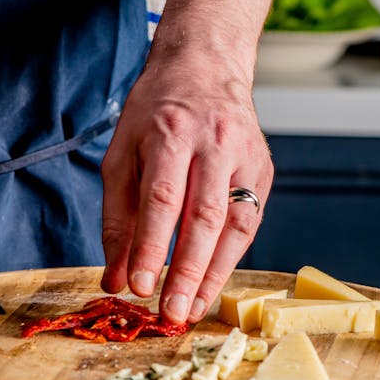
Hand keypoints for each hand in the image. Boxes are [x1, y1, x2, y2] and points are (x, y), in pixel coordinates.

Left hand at [100, 58, 272, 324]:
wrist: (206, 67)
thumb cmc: (155, 114)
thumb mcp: (121, 155)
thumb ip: (117, 218)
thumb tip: (116, 278)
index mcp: (171, 132)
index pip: (163, 198)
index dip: (153, 246)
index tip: (141, 286)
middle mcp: (213, 142)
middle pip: (204, 216)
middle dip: (188, 271)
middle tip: (172, 313)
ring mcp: (245, 155)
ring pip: (235, 223)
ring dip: (215, 273)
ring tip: (193, 309)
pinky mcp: (263, 169)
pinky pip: (249, 221)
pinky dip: (231, 257)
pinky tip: (213, 283)